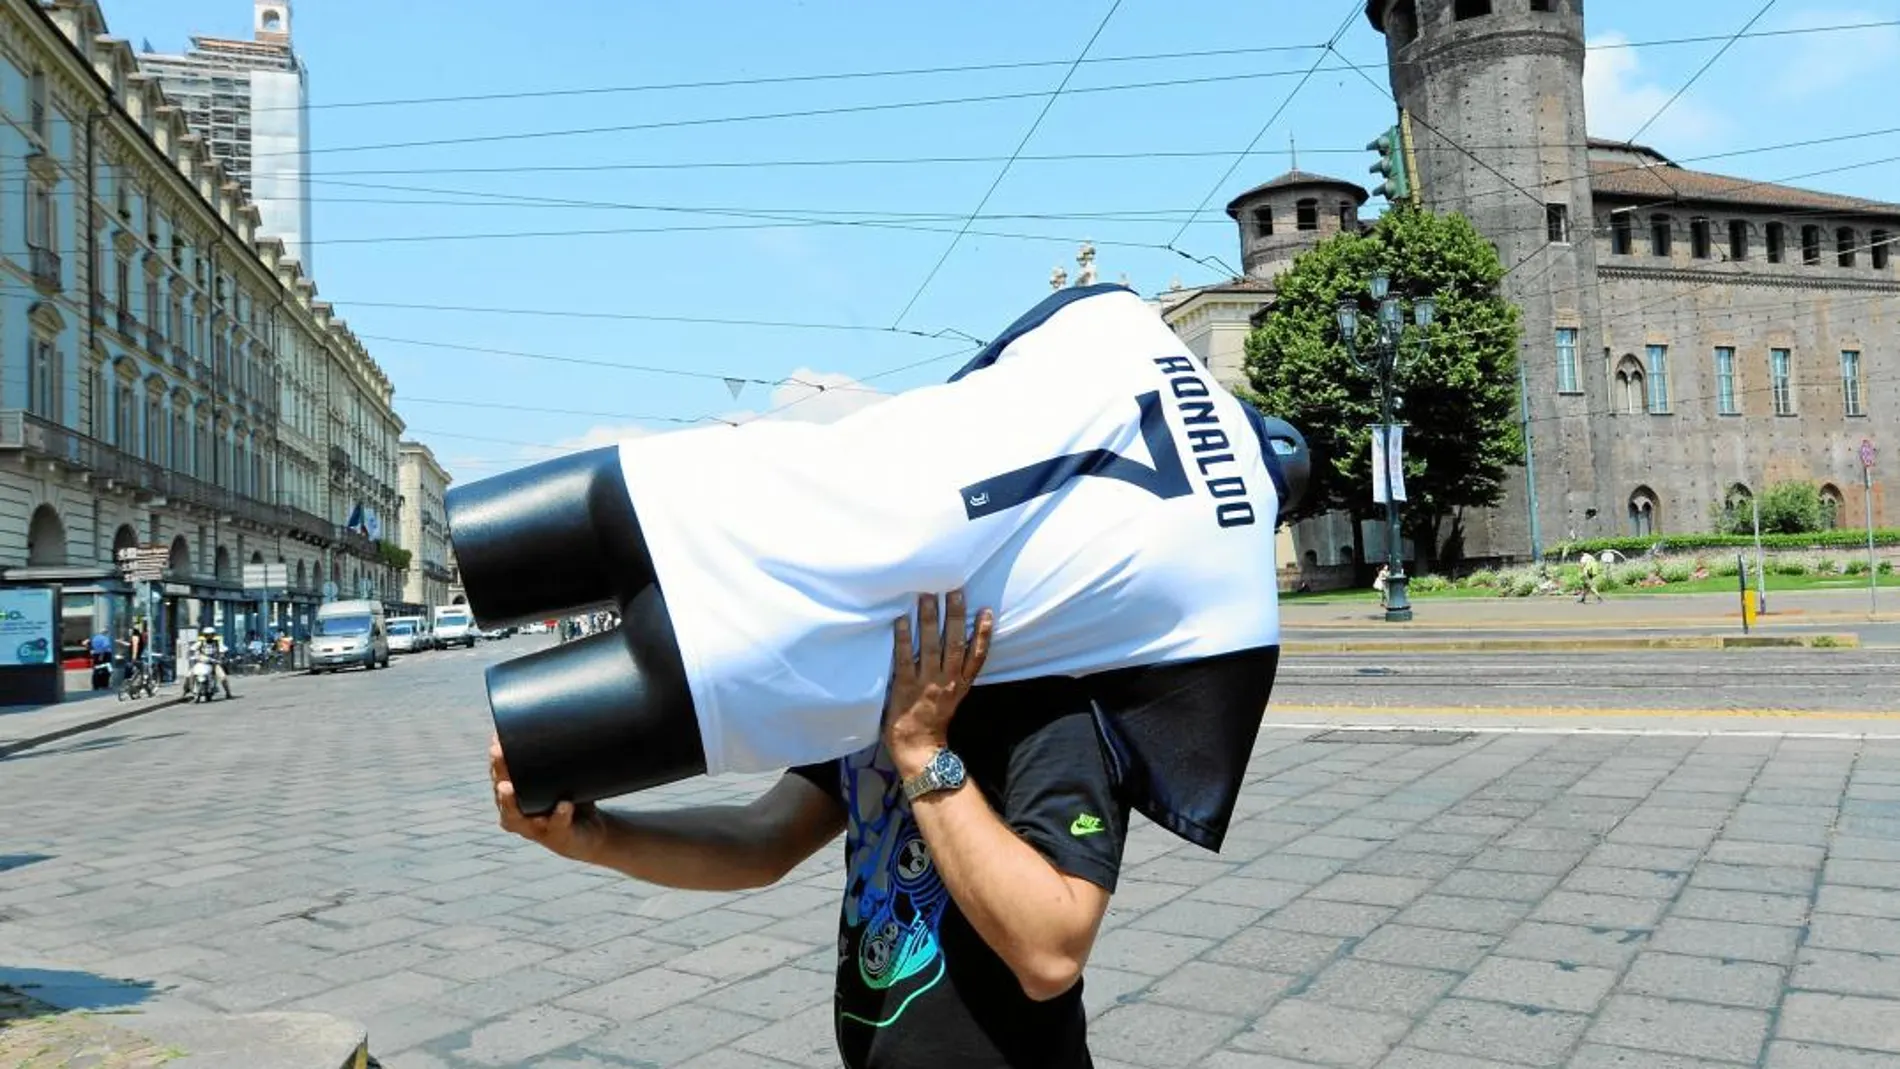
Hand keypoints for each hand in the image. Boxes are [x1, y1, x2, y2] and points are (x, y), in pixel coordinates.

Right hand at [489, 733, 605, 862]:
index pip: (499, 774)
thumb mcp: (564, 775)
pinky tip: (564, 805)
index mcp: (515, 795)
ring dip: (510, 802)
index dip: (496, 757)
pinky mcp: (557, 836)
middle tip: (497, 753)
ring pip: (516, 816)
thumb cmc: (570, 797)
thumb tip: (565, 712)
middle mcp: (517, 812)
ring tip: (508, 787)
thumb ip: (562, 753)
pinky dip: (560, 815)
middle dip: (498, 772)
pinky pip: (556, 825)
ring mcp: (534, 827)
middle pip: (501, 791)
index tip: (496, 738)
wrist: (588, 833)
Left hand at [884, 590, 992, 779]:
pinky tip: (902, 620)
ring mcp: (926, 683)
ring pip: (931, 646)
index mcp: (960, 684)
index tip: (986, 611)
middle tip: (954, 589)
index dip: (983, 633)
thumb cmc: (932, 722)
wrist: (918, 749)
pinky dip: (904, 639)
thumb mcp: (953, 698)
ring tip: (926, 594)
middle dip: (955, 615)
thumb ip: (955, 675)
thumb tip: (955, 648)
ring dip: (929, 618)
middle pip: (954, 643)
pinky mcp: (905, 687)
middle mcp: (947, 681)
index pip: (977, 655)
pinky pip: (905, 658)